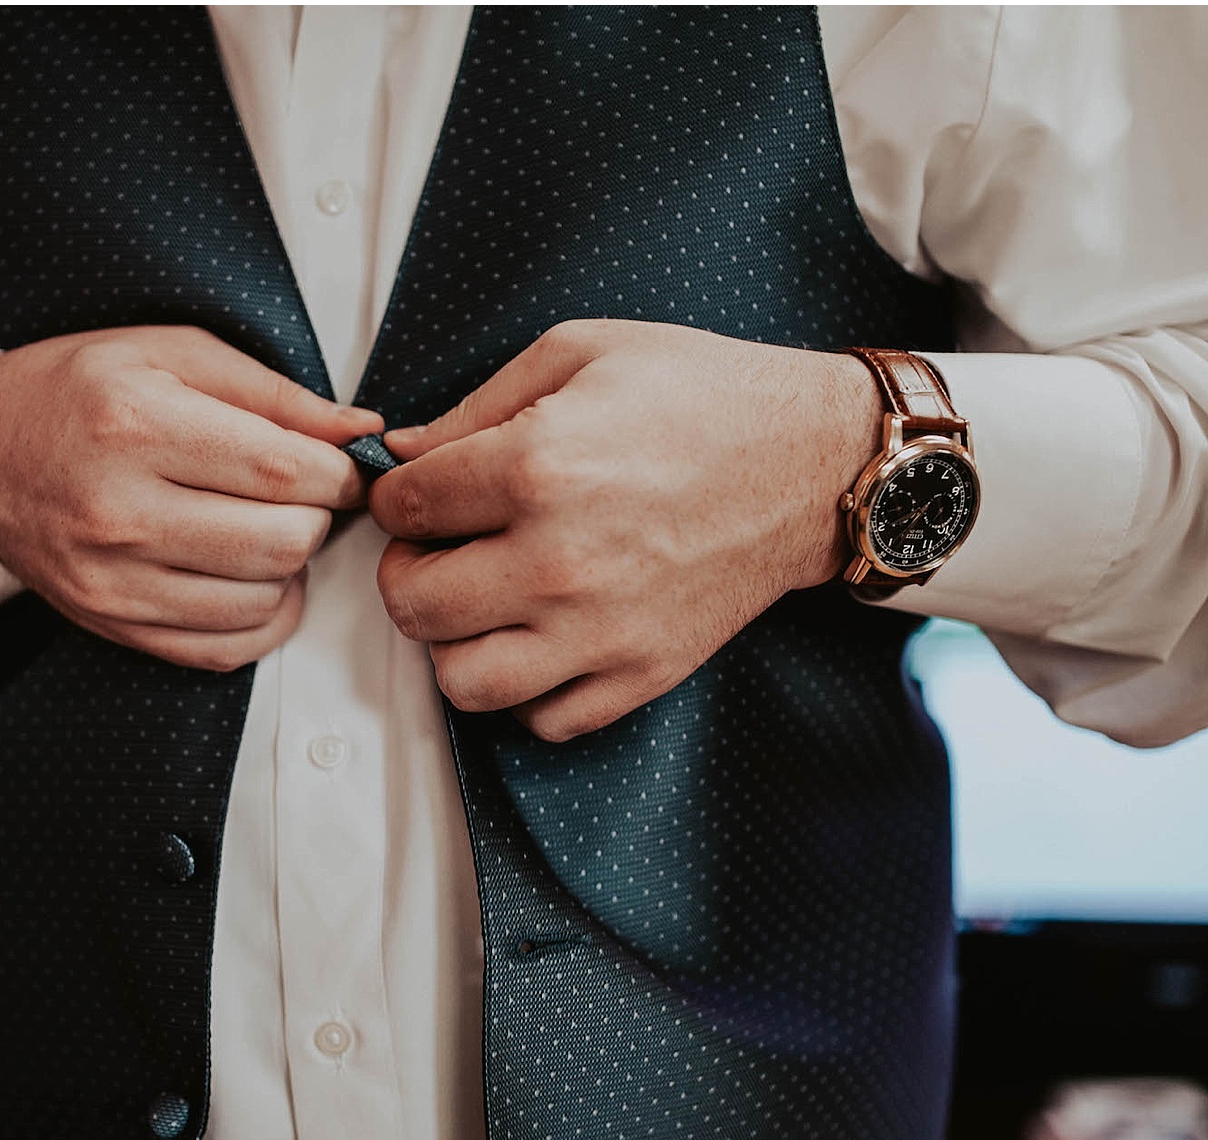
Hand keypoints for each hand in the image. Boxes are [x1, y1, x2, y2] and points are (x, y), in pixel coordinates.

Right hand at [0, 326, 379, 670]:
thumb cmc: (80, 393)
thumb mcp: (171, 354)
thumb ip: (274, 392)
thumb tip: (361, 430)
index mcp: (134, 423)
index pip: (281, 467)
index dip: (338, 472)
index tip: (343, 465)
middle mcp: (118, 510)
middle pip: (282, 540)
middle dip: (317, 517)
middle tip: (303, 493)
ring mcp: (113, 579)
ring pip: (263, 598)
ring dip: (290, 566)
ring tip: (266, 526)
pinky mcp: (114, 623)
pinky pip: (227, 647)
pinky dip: (262, 616)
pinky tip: (248, 574)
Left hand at [369, 319, 878, 741]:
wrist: (811, 461)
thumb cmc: (698, 395)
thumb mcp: (578, 353)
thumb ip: (474, 406)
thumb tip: (400, 456)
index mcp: (535, 468)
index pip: (402, 508)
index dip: (397, 496)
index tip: (421, 493)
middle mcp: (559, 561)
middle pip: (413, 604)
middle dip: (408, 571)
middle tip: (439, 549)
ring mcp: (601, 630)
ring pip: (462, 681)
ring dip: (455, 642)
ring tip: (481, 602)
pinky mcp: (640, 673)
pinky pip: (540, 719)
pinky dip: (523, 689)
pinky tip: (537, 639)